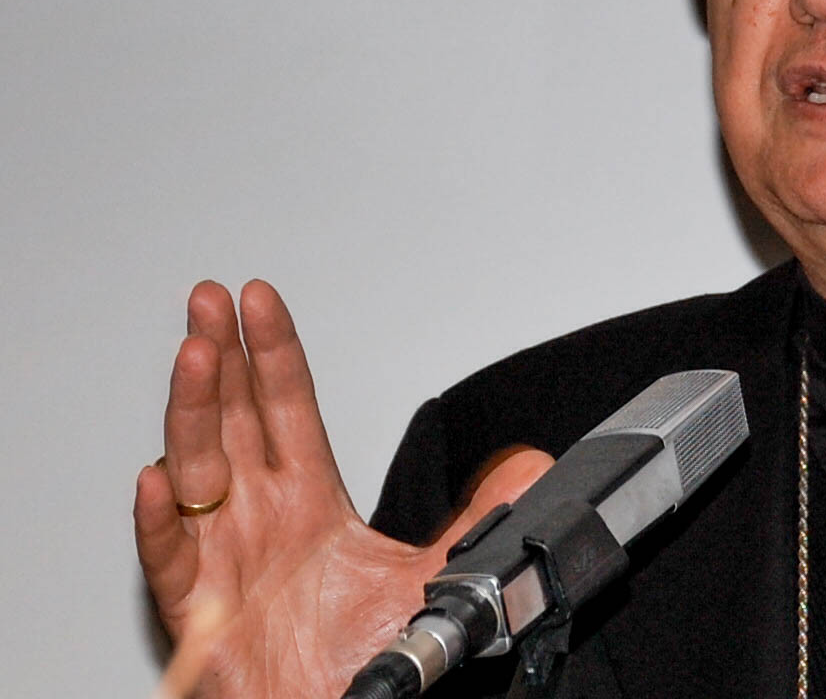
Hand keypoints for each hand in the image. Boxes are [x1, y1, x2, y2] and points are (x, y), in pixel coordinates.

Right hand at [134, 280, 551, 698]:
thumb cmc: (365, 658)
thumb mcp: (433, 576)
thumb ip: (477, 520)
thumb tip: (529, 471)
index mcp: (309, 504)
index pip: (287, 409)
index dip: (275, 354)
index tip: (261, 302)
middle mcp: (260, 520)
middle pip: (233, 420)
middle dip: (222, 356)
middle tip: (211, 301)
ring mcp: (224, 559)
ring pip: (197, 470)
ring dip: (193, 412)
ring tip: (199, 358)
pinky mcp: (198, 612)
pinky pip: (171, 560)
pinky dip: (163, 521)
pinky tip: (161, 480)